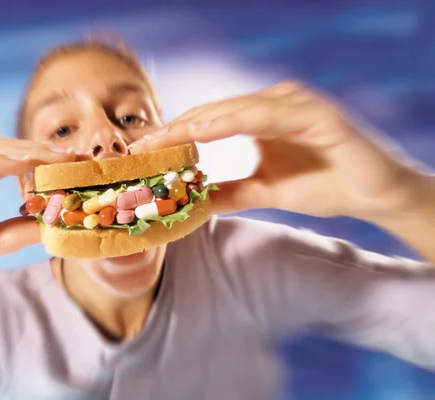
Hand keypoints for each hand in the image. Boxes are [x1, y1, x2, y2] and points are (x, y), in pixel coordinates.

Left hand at [129, 81, 424, 218]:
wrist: (374, 195)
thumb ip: (230, 192)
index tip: (143, 151)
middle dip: (175, 129)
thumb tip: (195, 201)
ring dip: (194, 123)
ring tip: (161, 138)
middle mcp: (274, 103)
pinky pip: (264, 114)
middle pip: (214, 111)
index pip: (209, 122)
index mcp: (261, 117)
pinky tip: (202, 131)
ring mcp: (294, 103)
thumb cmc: (325, 186)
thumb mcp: (265, 191)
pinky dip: (231, 120)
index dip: (174, 136)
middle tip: (140, 145)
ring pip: (233, 108)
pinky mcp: (314, 113)